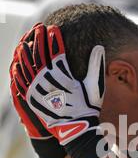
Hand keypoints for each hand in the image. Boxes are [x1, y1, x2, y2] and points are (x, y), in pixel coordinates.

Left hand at [10, 23, 105, 144]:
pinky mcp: (32, 99)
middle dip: (39, 39)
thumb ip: (96, 66)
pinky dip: (19, 70)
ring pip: (28, 66)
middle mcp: (48, 83)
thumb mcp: (96, 87)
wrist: (76, 129)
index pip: (56, 52)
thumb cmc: (88, 107)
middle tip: (39, 28)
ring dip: (26, 52)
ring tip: (26, 41)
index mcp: (64, 77)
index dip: (54, 39)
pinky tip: (18, 62)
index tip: (54, 29)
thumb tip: (99, 46)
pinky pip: (22, 82)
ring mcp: (38, 91)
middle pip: (40, 56)